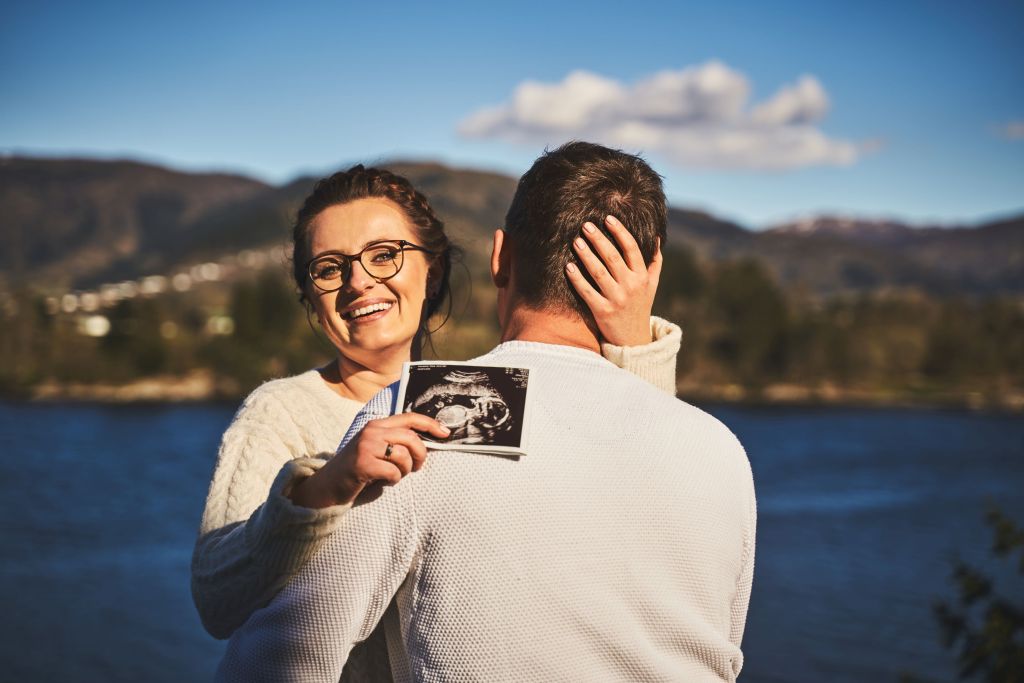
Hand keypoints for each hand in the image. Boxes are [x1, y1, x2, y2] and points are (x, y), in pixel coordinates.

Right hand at [288, 413, 449, 508]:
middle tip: (417, 467)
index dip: (430, 424)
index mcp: (377, 424)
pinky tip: (384, 481)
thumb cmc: (359, 469)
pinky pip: (393, 472)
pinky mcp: (362, 463)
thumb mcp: (376, 448)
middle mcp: (371, 431)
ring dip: (405, 470)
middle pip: (411, 437)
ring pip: (403, 456)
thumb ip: (396, 441)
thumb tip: (428, 441)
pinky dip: (393, 480)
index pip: (409, 417)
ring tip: (395, 475)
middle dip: (420, 455)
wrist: (329, 485)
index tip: (445, 433)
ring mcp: (365, 446)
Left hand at [566, 215, 662, 346]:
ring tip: (576, 241)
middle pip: (613, 257)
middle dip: (599, 239)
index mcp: (642, 277)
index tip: (608, 219)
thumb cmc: (640, 306)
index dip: (620, 232)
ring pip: (599, 272)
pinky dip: (577, 279)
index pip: (632, 249)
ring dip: (586, 255)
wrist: (634, 340)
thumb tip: (658, 237)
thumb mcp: (652, 285)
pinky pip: (587, 291)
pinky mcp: (602, 311)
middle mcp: (630, 286)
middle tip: (586, 226)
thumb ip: (654, 261)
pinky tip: (568, 266)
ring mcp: (616, 299)